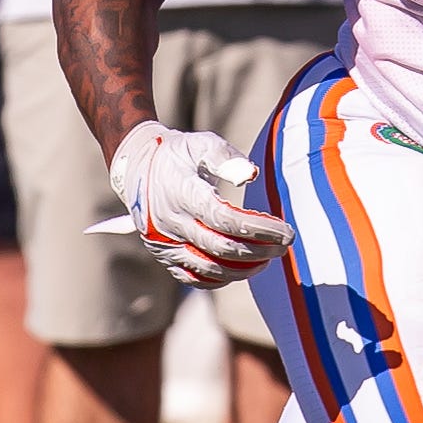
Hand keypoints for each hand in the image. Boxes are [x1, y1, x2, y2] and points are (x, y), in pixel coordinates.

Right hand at [108, 120, 293, 287]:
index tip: (286, 230)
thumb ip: (226, 158)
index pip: (225, 219)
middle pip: (221, 247)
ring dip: (245, 267)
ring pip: (210, 267)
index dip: (259, 229)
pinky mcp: (164, 255)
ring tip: (269, 257)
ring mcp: (165, 242)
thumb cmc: (177, 154)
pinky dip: (221, 278)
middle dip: (259, 249)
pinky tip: (243, 270)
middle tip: (285, 243)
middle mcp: (171, 222)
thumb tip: (251, 175)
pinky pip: (194, 277)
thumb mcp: (201, 144)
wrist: (137, 169)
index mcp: (181, 193)